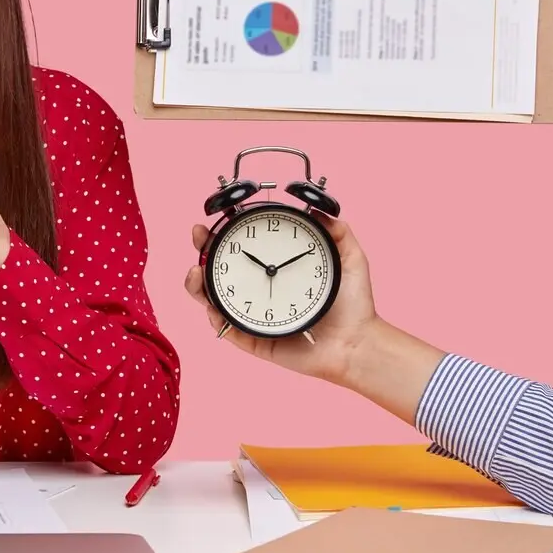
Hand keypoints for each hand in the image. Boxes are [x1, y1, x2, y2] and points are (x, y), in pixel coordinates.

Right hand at [182, 213, 379, 385]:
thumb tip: (317, 209)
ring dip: (197, 285)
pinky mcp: (254, 340)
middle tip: (199, 237)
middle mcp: (261, 291)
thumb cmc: (355, 306)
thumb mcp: (350, 259)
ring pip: (213, 299)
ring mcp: (254, 315)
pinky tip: (212, 306)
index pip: (244, 249)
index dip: (225, 234)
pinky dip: (215, 318)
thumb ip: (337, 232)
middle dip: (202, 252)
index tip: (215, 220)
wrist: (358, 343)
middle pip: (220, 270)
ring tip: (195, 273)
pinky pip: (227, 329)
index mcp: (277, 271)